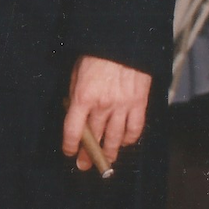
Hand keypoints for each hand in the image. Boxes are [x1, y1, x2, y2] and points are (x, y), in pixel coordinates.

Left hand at [61, 55, 152, 171]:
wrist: (123, 43)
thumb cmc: (95, 56)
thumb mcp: (76, 74)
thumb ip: (75, 95)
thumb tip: (74, 112)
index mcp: (82, 97)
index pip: (73, 129)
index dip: (70, 145)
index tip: (69, 153)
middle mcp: (102, 106)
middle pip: (94, 137)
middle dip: (88, 154)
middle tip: (85, 165)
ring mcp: (122, 106)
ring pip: (115, 138)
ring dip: (109, 153)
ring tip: (106, 163)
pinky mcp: (139, 104)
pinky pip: (135, 129)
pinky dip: (129, 139)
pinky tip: (124, 143)